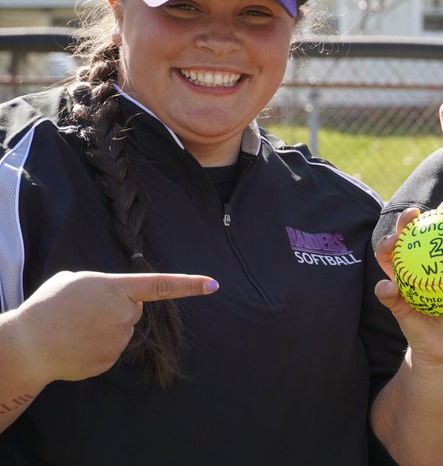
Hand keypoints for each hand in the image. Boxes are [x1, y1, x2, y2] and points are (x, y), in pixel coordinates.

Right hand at [11, 270, 217, 383]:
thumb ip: (103, 286)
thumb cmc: (48, 307)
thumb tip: (114, 298)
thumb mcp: (75, 281)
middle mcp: (124, 314)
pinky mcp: (110, 361)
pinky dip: (95, 348)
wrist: (27, 346)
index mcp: (117, 289)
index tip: (213, 284)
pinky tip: (74, 346)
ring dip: (103, 330)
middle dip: (116, 310)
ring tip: (74, 329)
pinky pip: (109, 350)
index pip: (161, 285)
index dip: (189, 284)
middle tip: (83, 313)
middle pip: (133, 311)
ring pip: (121, 332)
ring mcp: (118, 340)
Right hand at [373, 199, 442, 368]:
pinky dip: (385, 290)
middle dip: (408, 219)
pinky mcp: (396, 304)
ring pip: (390, 258)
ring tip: (394, 242)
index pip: (440, 231)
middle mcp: (420, 266)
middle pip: (409, 235)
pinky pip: (386, 294)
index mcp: (441, 261)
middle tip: (415, 213)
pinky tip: (389, 287)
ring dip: (388, 246)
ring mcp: (405, 283)